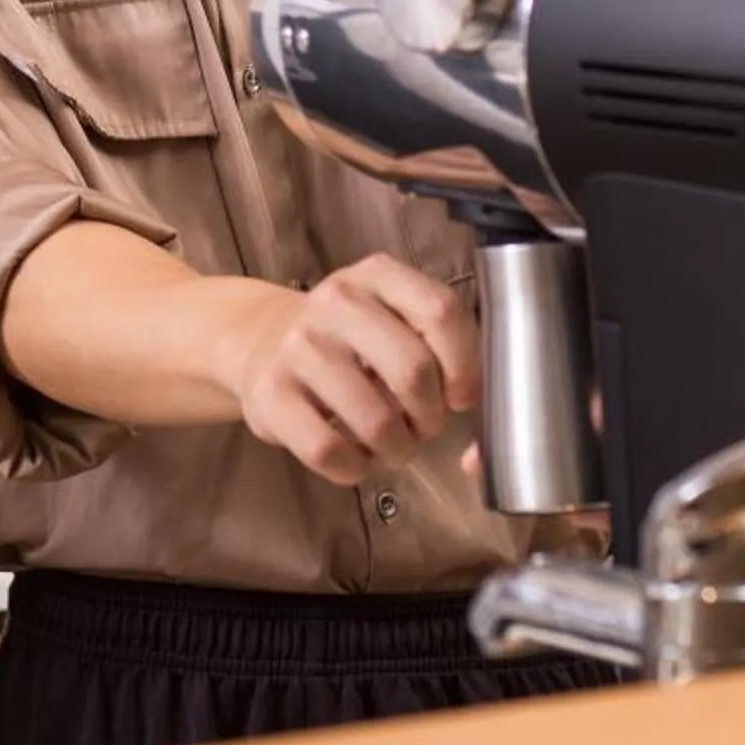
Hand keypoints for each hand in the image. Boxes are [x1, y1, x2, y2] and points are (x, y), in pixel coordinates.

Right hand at [219, 253, 481, 485]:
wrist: (261, 341)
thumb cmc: (350, 340)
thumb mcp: (393, 318)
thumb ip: (441, 347)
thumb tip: (483, 409)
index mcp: (377, 276)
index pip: (441, 312)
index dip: (466, 365)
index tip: (461, 396)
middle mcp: (336, 301)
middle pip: (414, 370)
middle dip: (431, 418)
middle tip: (423, 427)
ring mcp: (299, 346)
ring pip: (376, 420)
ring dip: (397, 450)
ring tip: (391, 446)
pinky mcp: (270, 393)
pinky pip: (329, 450)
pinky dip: (355, 468)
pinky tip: (355, 457)